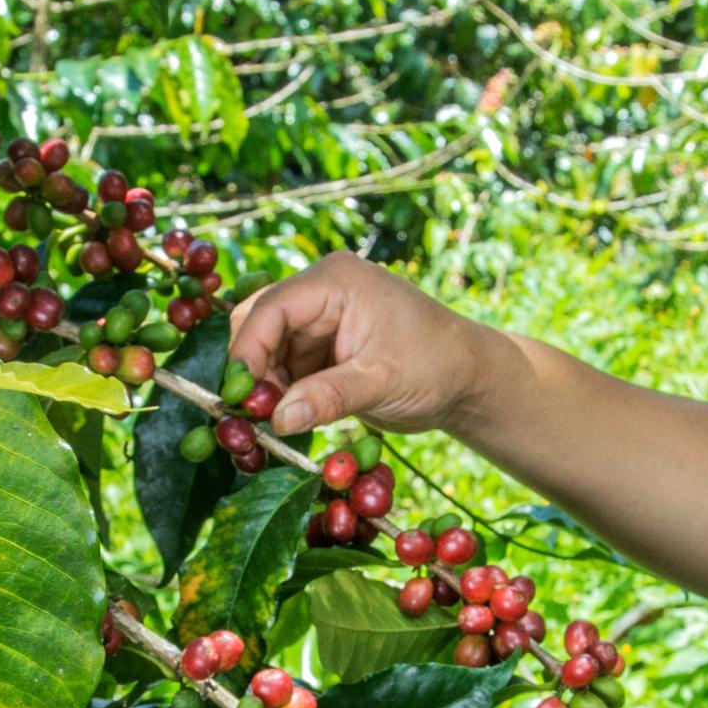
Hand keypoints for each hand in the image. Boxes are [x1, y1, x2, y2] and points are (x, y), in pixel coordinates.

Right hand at [226, 251, 505, 435]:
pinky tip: (287, 420)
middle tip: (255, 418)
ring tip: (274, 426)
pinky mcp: (322, 346)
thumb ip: (327, 397)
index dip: (248, 354)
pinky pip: (284, 366)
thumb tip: (276, 420)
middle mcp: (321, 291)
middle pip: (259, 325)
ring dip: (265, 387)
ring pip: (266, 350)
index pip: (270, 310)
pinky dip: (280, 394)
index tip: (240, 399)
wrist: (467, 379)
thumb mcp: (382, 381)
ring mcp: (320, 318)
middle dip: (253, 371)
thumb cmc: (436, 367)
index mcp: (335, 281)